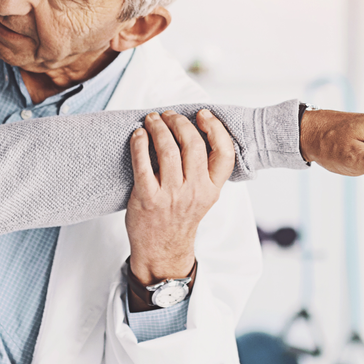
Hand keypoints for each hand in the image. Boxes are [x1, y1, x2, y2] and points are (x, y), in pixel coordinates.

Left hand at [125, 109, 235, 289]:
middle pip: (193, 144)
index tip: (203, 114)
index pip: (225, 153)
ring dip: (158, 127)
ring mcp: (171, 195)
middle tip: (168, 115)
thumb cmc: (179, 218)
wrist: (162, 249)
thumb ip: (203, 171)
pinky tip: (138, 135)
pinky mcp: (148, 197)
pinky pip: (142, 162)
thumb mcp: (203, 197)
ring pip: (168, 149)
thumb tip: (192, 132)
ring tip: (152, 120)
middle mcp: (194, 190)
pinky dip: (139, 143)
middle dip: (179, 122)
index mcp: (212, 189)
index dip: (216, 128)